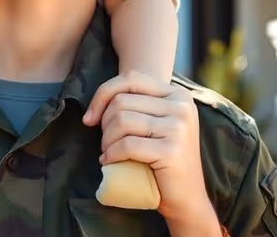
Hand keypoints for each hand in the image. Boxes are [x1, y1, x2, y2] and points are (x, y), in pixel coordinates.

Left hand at [86, 72, 216, 226]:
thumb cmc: (162, 160)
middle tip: (106, 143)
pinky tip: (109, 161)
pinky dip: (111, 154)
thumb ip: (136, 105)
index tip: (89, 118)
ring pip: (121, 121)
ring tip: (108, 152)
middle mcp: (181, 105)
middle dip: (104, 123)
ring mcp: (179, 127)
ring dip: (106, 140)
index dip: (103, 95)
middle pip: (122, 101)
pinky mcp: (172, 149)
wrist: (187, 198)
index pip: (130, 78)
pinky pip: (127, 145)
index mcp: (177, 94)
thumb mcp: (154, 124)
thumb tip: (96, 105)